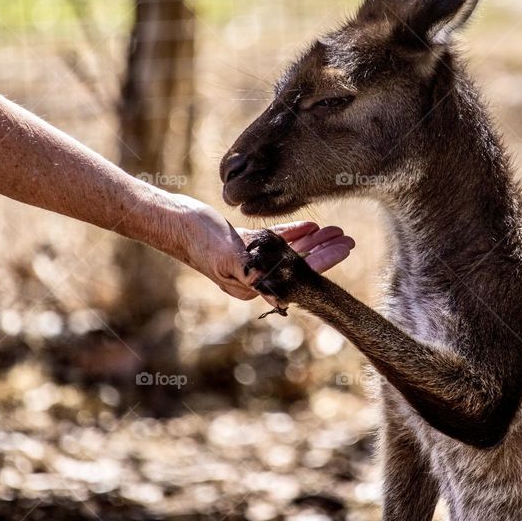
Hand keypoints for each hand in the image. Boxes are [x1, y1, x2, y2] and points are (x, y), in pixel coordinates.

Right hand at [170, 196, 353, 299]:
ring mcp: (248, 261)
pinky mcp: (242, 246)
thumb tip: (280, 301)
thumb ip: (253, 276)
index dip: (322, 261)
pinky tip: (309, 225)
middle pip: (297, 265)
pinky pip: (273, 241)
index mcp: (251, 285)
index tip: (344, 249)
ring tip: (336, 230)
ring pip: (288, 251)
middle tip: (349, 239)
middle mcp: (252, 276)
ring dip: (312, 241)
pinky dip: (292, 233)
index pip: (295, 274)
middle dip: (323, 252)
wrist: (172, 222)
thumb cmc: (199, 239)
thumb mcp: (228, 257)